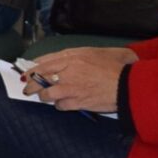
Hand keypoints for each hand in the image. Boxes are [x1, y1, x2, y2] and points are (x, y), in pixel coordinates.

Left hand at [20, 47, 136, 112]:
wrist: (130, 85)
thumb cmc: (119, 66)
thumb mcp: (100, 52)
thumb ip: (81, 54)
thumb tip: (63, 57)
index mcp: (73, 57)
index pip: (44, 62)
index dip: (33, 68)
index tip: (27, 72)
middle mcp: (68, 71)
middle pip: (40, 78)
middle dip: (31, 84)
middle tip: (28, 88)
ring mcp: (71, 88)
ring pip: (46, 94)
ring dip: (44, 96)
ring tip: (44, 97)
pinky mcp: (77, 102)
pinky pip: (60, 106)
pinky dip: (59, 106)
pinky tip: (62, 104)